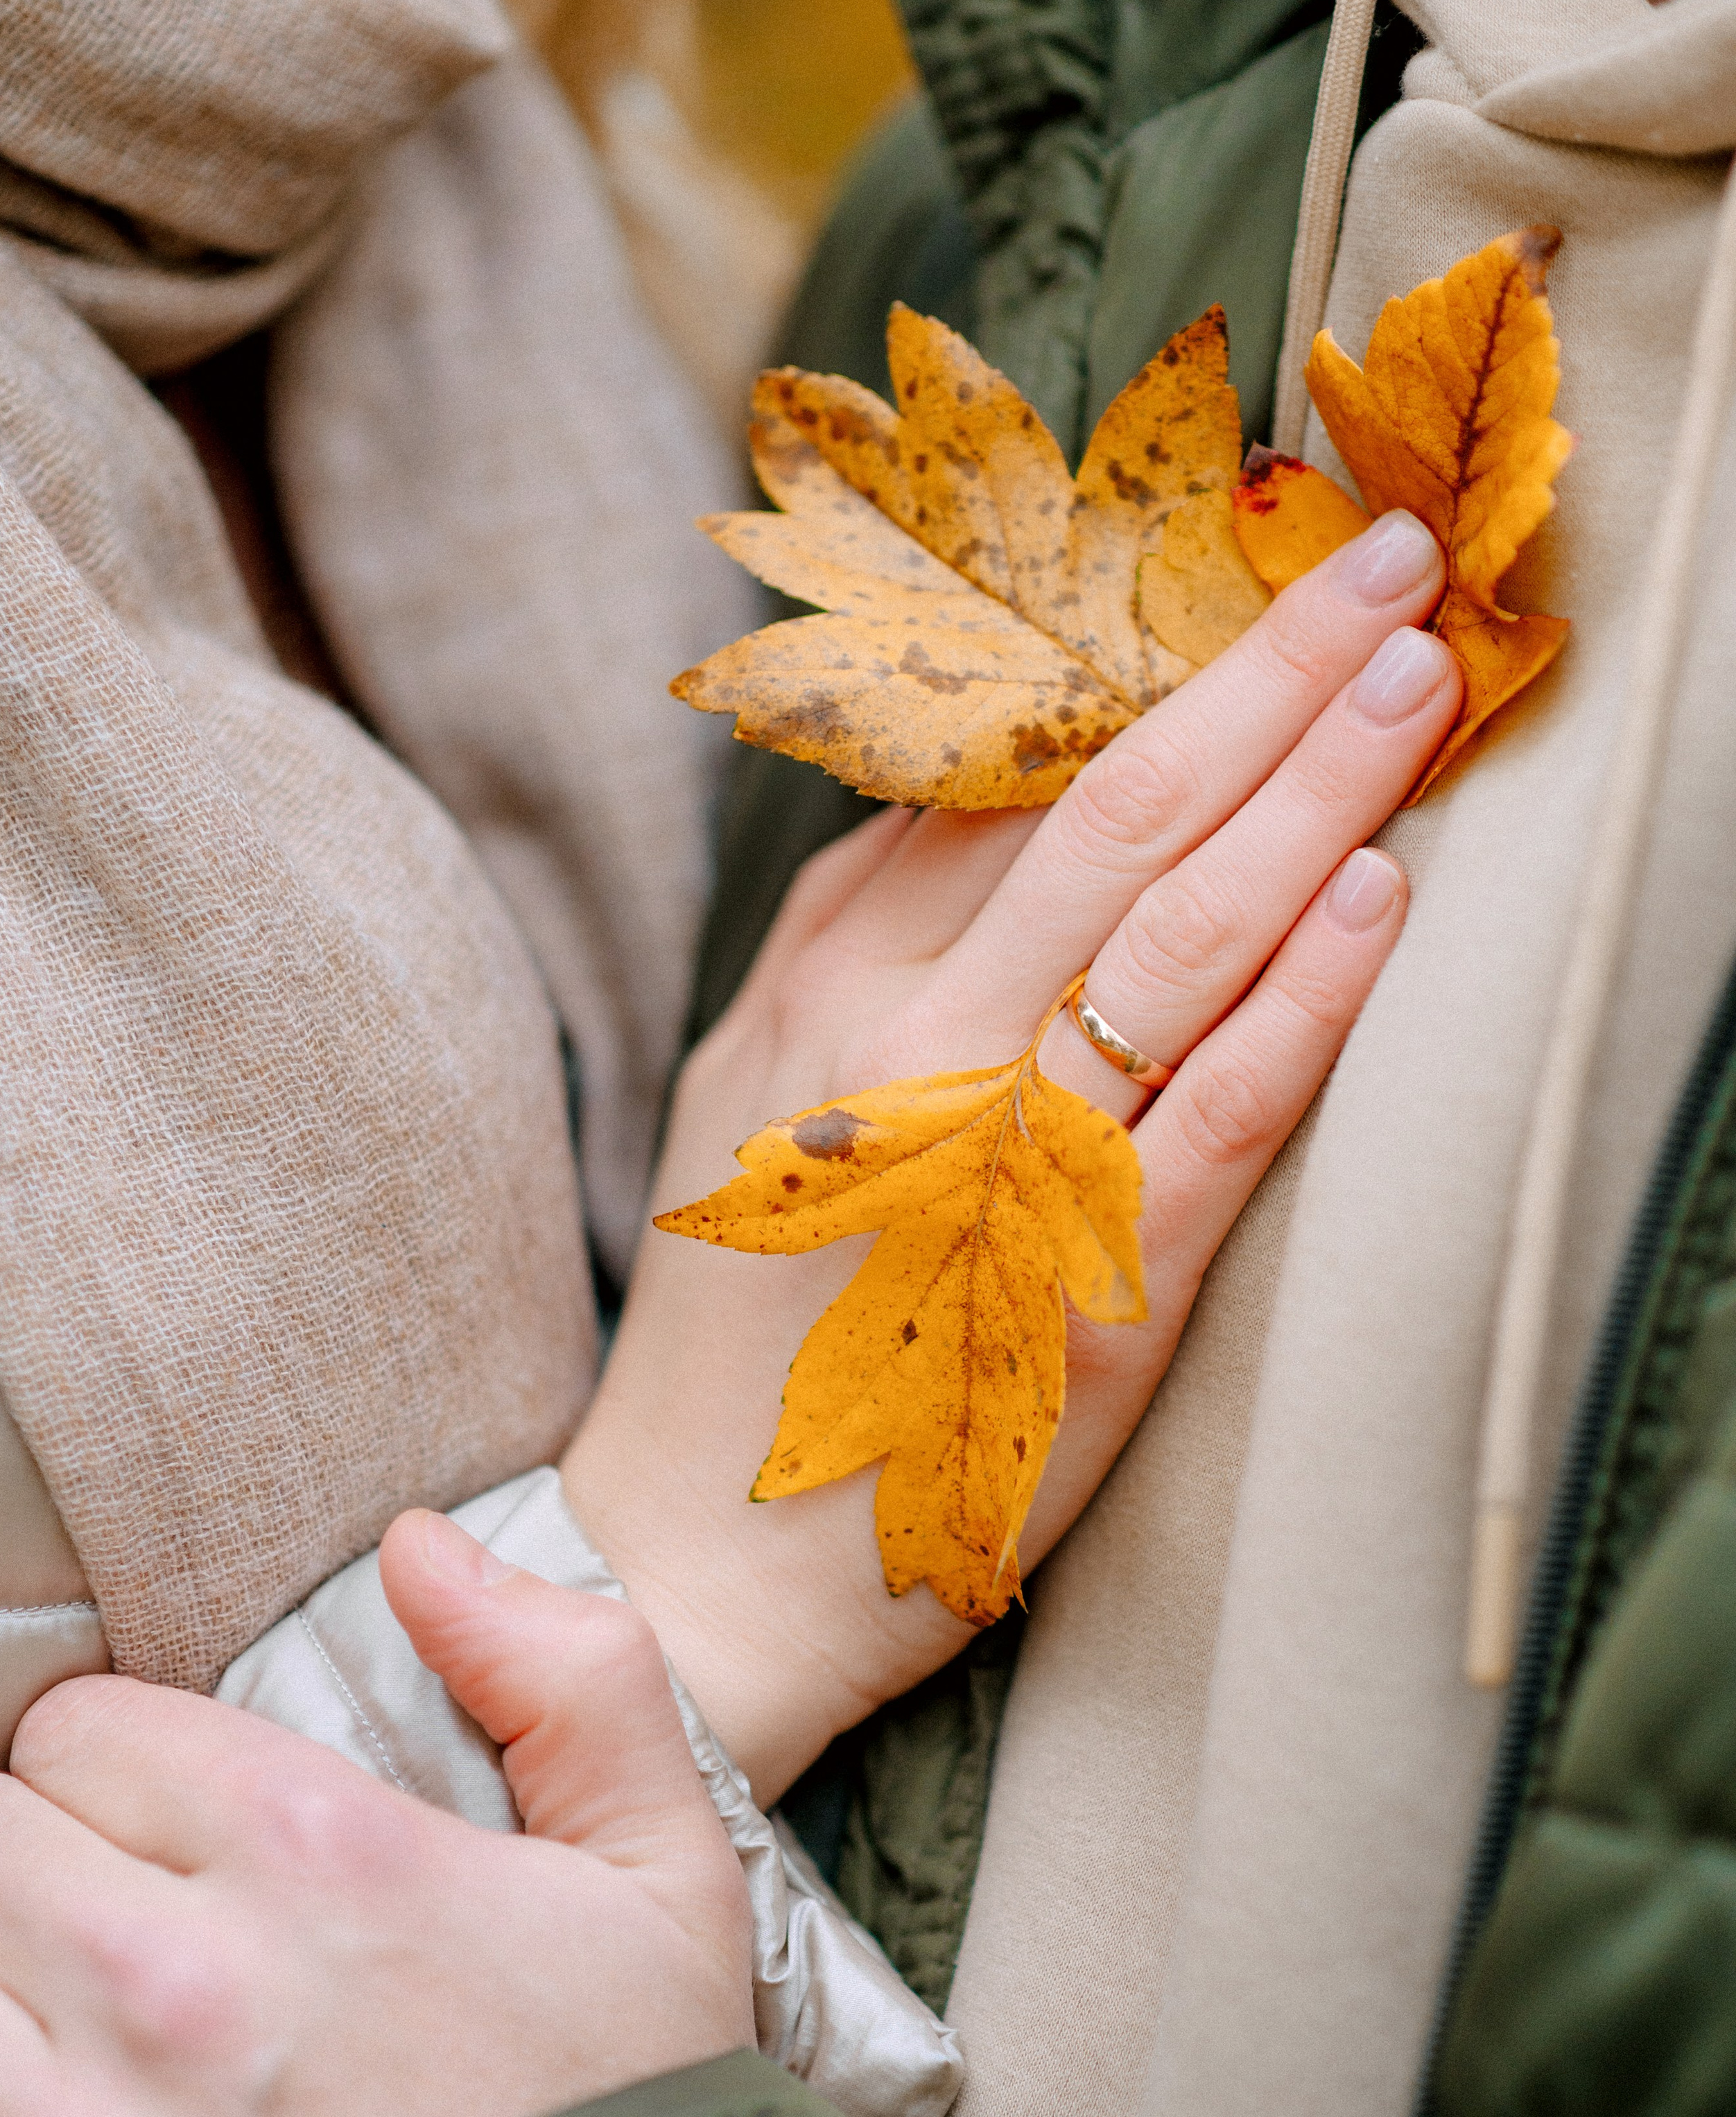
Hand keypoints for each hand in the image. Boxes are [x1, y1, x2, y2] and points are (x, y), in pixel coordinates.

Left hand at [0, 1513, 750, 2116]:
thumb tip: (419, 1548)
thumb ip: (569, 1674)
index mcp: (315, 1853)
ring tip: (64, 2053)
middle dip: (30, 1876)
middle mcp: (173, 1979)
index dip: (124, 1783)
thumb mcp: (666, 1878)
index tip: (168, 1849)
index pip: (83, 1732)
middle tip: (105, 1953)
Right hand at [564, 512, 1460, 1801]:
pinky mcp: (1087, 1293)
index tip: (1243, 558)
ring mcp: (998, 1167)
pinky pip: (1218, 1117)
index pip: (997, 777)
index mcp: (822, 985)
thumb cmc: (746, 1315)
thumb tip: (992, 783)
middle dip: (1257, 672)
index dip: (1134, 650)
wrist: (702, 1558)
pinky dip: (1306, 998)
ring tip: (1413, 681)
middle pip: (1111, 817)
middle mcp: (905, 1049)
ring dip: (1312, 795)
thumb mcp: (761, 1086)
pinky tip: (1380, 895)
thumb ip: (865, 934)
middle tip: (1379, 562)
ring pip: (1179, 939)